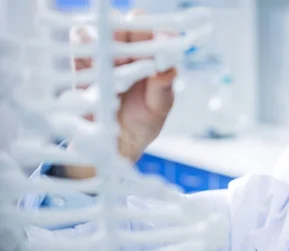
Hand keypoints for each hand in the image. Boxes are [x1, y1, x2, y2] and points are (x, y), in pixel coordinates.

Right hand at [65, 9, 176, 178]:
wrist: (114, 146)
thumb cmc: (142, 124)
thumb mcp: (159, 107)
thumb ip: (164, 86)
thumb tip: (168, 66)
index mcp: (151, 59)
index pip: (155, 33)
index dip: (157, 33)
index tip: (159, 43)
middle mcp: (128, 53)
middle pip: (127, 25)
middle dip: (130, 36)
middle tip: (134, 56)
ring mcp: (105, 57)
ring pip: (103, 31)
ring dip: (109, 42)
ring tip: (116, 64)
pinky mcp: (83, 65)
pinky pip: (79, 44)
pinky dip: (84, 46)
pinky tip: (93, 62)